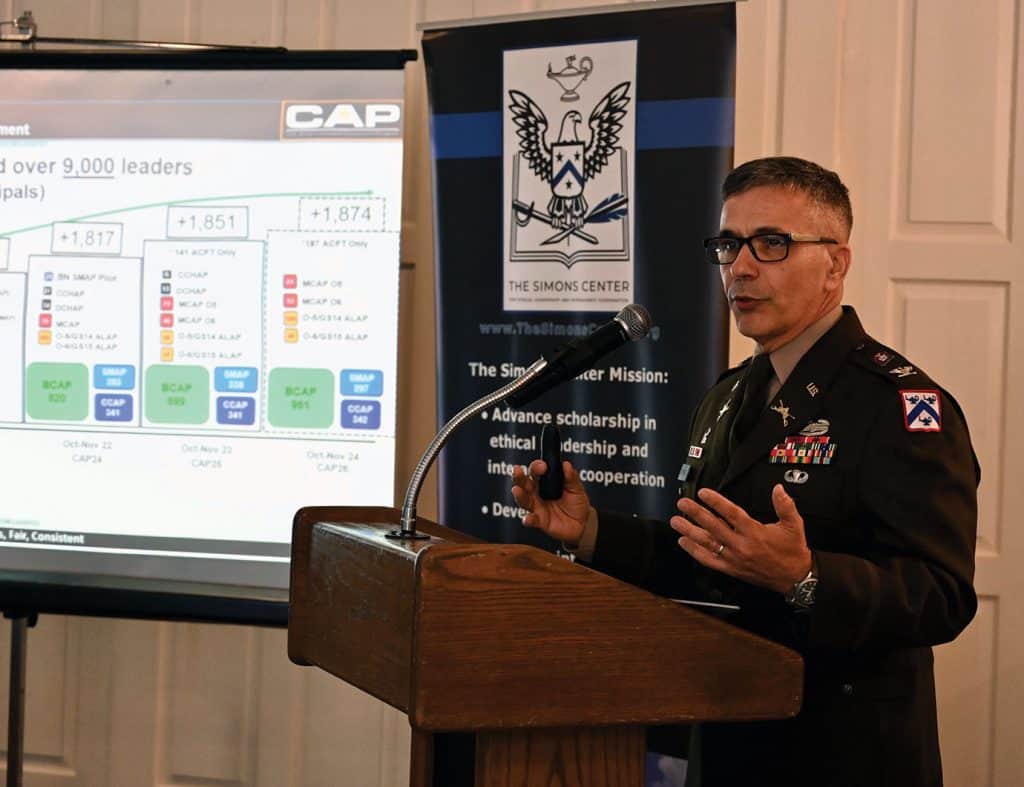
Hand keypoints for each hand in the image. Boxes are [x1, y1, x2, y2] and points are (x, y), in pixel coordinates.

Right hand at [511, 459, 590, 544]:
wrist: (583, 523)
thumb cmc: (577, 502)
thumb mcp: (577, 488)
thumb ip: (571, 477)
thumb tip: (566, 465)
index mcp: (545, 482)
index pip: (536, 471)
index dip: (537, 467)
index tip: (543, 466)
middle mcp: (537, 493)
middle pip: (524, 483)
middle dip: (519, 476)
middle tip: (517, 470)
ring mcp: (537, 507)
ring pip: (524, 500)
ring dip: (519, 495)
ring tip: (516, 490)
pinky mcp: (540, 521)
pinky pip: (532, 520)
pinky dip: (529, 520)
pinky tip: (528, 519)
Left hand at [670, 485, 811, 593]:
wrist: (795, 577)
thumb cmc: (792, 550)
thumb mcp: (794, 525)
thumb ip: (785, 505)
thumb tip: (778, 489)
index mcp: (755, 532)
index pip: (731, 514)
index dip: (716, 502)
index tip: (703, 493)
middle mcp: (741, 545)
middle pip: (714, 527)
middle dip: (695, 514)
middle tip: (682, 503)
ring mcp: (734, 558)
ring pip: (708, 543)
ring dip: (689, 532)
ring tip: (676, 521)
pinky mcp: (731, 569)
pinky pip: (709, 561)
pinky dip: (695, 552)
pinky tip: (684, 543)